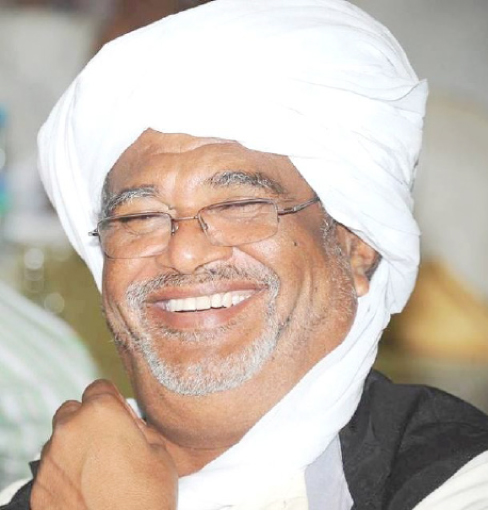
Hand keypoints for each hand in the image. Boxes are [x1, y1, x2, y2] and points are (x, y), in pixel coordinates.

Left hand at [31, 380, 177, 509]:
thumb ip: (137, 426)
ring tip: (97, 471)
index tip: (119, 417)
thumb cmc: (148, 495)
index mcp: (101, 412)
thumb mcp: (159, 450)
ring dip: (74, 447)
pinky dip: (65, 474)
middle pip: (73, 410)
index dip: (112, 401)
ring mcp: (50, 459)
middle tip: (107, 443)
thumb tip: (126, 421)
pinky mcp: (39, 488)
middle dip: (87, 421)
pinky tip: (85, 490)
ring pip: (60, 440)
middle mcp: (69, 429)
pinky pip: (52, 470)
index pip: (99, 387)